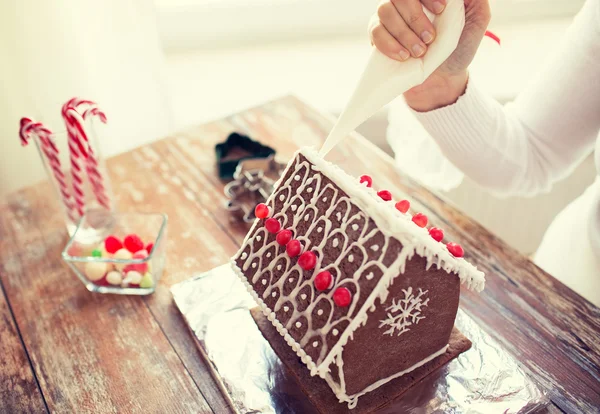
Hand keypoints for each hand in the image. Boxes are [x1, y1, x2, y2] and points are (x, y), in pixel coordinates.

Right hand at [369, 0, 490, 110]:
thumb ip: (474, 1)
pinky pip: (375, 31)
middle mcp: (405, 1)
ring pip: (385, 11)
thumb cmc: (460, 49)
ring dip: (403, 33)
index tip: (441, 10)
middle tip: (430, 38)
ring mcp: (389, 15)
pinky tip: (404, 56)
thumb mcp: (476, 22)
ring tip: (419, 52)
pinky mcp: (377, 34)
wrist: (442, 79)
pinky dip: (389, 44)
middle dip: (415, 17)